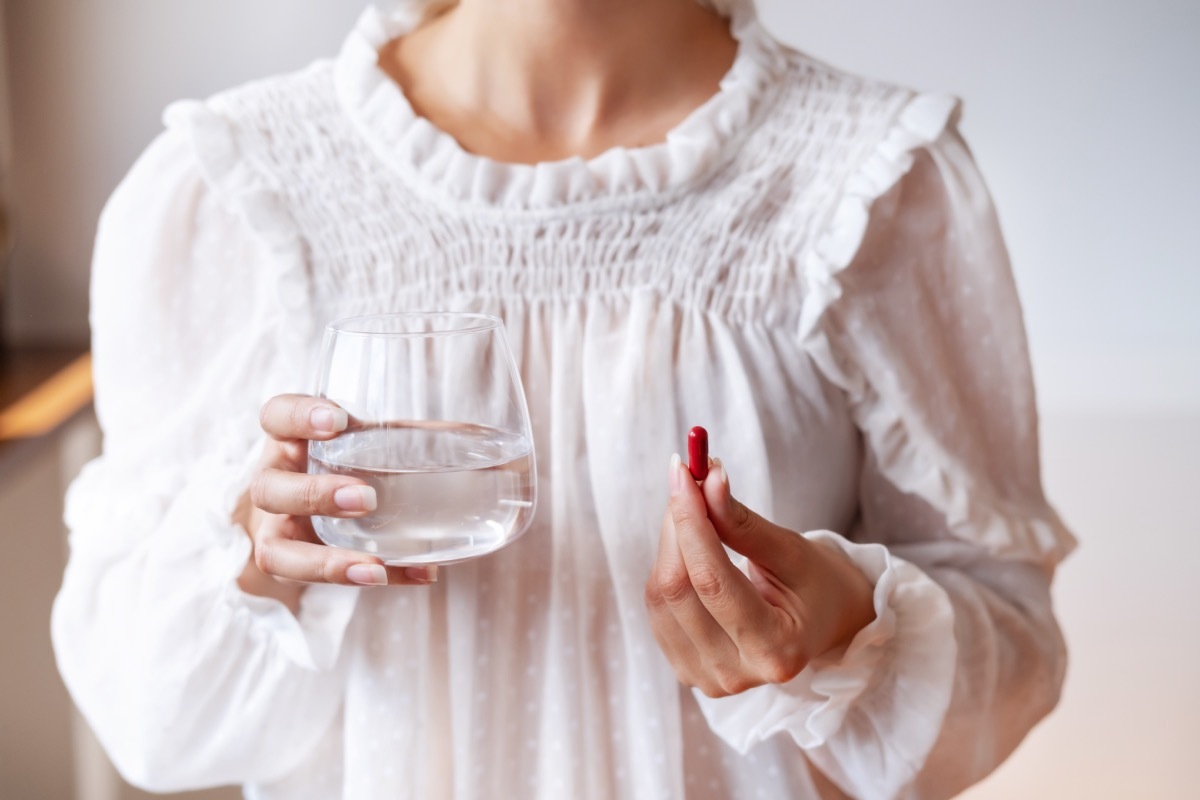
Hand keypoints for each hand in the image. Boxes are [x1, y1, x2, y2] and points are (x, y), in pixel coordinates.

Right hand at [235, 394, 437, 606]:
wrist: (305, 515)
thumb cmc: (346, 466)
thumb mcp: (367, 444)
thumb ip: (410, 441)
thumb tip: (486, 451)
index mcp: (289, 441)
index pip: (276, 416)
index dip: (299, 416)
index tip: (338, 420)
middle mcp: (273, 484)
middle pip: (268, 489)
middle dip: (314, 496)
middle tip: (365, 498)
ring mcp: (275, 531)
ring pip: (275, 551)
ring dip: (326, 561)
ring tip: (374, 565)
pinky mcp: (293, 567)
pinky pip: (319, 585)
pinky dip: (368, 580)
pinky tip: (416, 574)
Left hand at [644, 455, 875, 697]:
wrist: (823, 624)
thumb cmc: (816, 585)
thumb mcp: (792, 551)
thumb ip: (744, 523)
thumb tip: (706, 481)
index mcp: (775, 650)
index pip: (711, 581)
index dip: (691, 521)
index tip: (684, 472)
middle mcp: (735, 674)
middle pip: (678, 589)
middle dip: (677, 525)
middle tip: (686, 479)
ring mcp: (706, 678)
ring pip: (660, 596)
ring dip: (670, 543)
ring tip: (697, 513)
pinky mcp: (685, 669)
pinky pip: (657, 609)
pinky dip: (668, 567)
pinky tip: (690, 549)